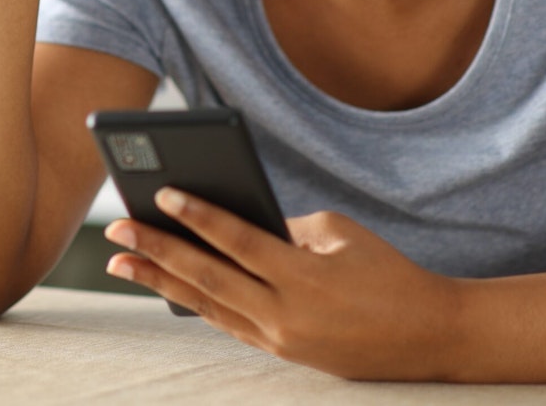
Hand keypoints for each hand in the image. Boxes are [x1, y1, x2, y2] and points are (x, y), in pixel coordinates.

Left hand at [104, 189, 462, 380]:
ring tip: (122, 262)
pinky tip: (167, 285)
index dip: (199, 217)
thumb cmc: (388, 272)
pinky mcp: (282, 353)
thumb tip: (241, 226)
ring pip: (207, 306)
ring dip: (161, 282)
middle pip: (208, 278)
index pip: (239, 242)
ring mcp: (280, 339)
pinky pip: (228, 323)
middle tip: (117, 230)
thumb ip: (288, 228)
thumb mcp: (341, 235)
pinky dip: (196, 302)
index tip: (164, 193)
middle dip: (158, 253)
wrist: (429, 336)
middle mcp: (285, 314)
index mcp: (304, 277)